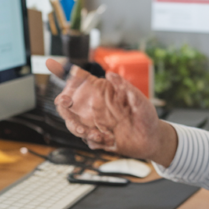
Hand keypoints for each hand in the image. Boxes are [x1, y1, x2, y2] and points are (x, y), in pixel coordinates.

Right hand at [47, 59, 176, 164]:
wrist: (152, 140)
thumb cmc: (147, 116)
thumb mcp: (139, 99)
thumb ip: (124, 87)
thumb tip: (109, 73)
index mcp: (103, 94)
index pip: (82, 81)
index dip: (68, 74)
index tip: (56, 67)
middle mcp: (95, 108)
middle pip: (69, 105)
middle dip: (62, 104)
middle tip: (65, 102)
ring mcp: (95, 124)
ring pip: (73, 124)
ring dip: (77, 128)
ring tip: (93, 133)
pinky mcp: (98, 139)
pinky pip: (88, 140)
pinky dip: (94, 141)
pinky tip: (109, 141)